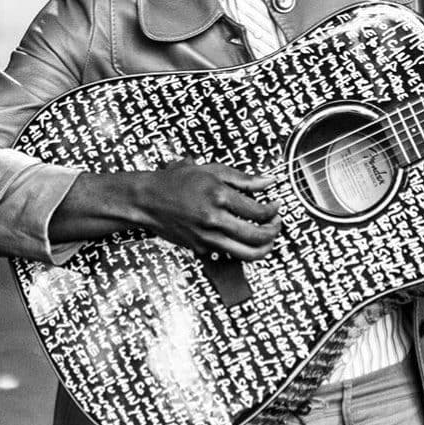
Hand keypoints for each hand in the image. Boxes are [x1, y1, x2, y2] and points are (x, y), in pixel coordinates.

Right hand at [134, 160, 281, 260]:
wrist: (147, 200)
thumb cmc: (175, 182)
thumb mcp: (210, 170)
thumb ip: (243, 178)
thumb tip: (268, 181)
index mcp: (219, 196)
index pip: (258, 212)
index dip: (273, 211)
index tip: (276, 207)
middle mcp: (214, 219)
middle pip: (257, 236)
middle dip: (274, 231)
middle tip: (276, 224)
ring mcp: (206, 237)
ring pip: (247, 253)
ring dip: (264, 248)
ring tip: (267, 239)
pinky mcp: (200, 249)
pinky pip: (228, 253)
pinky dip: (239, 248)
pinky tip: (241, 237)